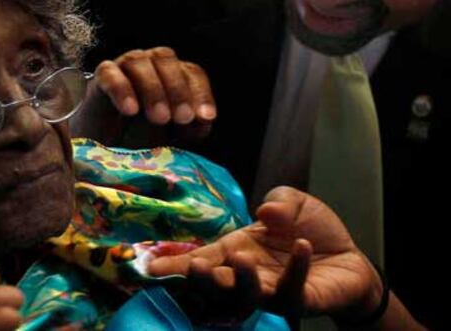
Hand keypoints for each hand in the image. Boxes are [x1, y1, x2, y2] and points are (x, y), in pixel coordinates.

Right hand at [71, 47, 215, 146]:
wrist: (102, 144)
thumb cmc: (140, 135)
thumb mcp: (170, 135)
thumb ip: (190, 127)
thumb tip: (202, 119)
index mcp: (172, 73)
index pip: (192, 73)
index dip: (201, 93)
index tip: (205, 117)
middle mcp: (149, 63)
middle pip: (165, 59)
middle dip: (177, 89)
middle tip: (182, 118)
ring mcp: (122, 66)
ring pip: (138, 62)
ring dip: (152, 89)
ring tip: (159, 118)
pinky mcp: (101, 77)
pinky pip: (110, 74)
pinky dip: (122, 89)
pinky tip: (130, 110)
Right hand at [148, 187, 382, 321]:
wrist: (349, 257)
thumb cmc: (310, 229)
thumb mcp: (291, 202)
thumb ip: (278, 199)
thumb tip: (265, 211)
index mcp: (237, 250)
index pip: (202, 259)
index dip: (176, 265)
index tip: (149, 268)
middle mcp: (248, 274)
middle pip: (217, 284)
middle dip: (202, 280)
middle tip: (196, 268)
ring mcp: (272, 291)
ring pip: (249, 296)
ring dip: (242, 281)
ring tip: (241, 260)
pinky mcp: (300, 301)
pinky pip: (293, 290)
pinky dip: (298, 269)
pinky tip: (305, 246)